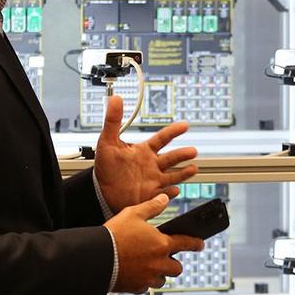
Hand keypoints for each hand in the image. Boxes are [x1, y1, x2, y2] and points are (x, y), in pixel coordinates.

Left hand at [95, 95, 198, 212]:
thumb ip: (112, 120)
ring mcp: (153, 180)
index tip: (185, 125)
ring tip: (193, 169)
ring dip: (183, 173)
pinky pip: (163, 194)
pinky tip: (176, 190)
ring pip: (172, 175)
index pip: (162, 139)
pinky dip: (170, 193)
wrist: (101, 191)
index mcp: (144, 151)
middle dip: (182, 154)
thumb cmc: (105, 167)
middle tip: (193, 150)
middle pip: (171, 158)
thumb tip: (115, 99)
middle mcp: (152, 165)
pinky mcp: (151, 195)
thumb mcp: (107, 141)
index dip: (173, 132)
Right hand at [105, 194, 205, 292]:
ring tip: (149, 266)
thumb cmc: (114, 235)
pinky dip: (143, 282)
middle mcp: (158, 264)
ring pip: (162, 280)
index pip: (186, 244)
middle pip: (177, 268)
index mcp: (161, 244)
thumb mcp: (133, 214)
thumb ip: (152, 206)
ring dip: (159, 274)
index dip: (196, 243)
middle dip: (174, 263)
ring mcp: (148, 277)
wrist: (96, 258)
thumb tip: (164, 198)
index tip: (200, 244)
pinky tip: (135, 274)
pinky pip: (145, 287)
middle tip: (166, 258)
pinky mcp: (136, 287)